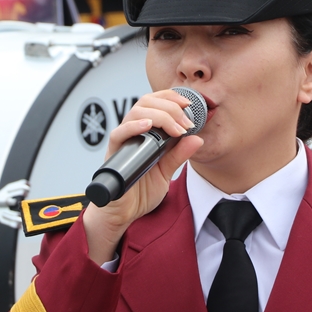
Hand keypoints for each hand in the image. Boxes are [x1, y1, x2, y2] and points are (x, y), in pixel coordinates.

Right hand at [83, 89, 202, 263]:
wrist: (125, 213)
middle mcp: (133, 133)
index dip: (171, 98)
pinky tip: (148, 127)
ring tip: (175, 129)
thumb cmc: (140, 192)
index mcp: (146, 133)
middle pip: (146, 102)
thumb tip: (197, 138)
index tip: (188, 104)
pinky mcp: (114, 154)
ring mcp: (123, 142)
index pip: (155, 103)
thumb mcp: (167, 171)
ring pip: (134, 112)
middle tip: (185, 122)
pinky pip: (118, 134)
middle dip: (169, 107)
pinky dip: (133, 127)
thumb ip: (179, 155)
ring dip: (159, 115)